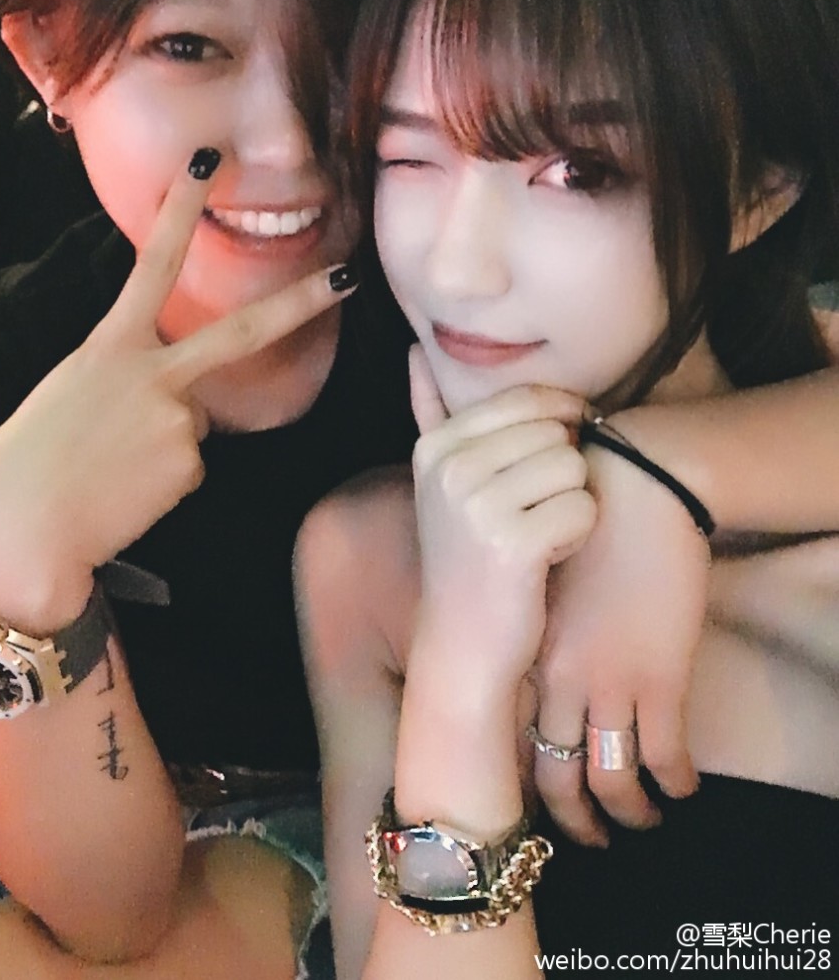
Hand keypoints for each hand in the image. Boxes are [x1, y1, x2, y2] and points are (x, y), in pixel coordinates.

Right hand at [0, 157, 355, 624]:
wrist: (16, 530)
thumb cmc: (28, 462)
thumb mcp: (70, 395)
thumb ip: (130, 380)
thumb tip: (184, 407)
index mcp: (108, 347)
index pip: (151, 264)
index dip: (180, 210)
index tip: (207, 163)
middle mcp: (153, 374)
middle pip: (242, 331)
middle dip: (302, 301)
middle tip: (349, 275)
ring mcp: (179, 419)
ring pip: (195, 423)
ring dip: (164, 442)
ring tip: (110, 469)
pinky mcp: (191, 466)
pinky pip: (189, 465)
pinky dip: (163, 479)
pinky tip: (126, 493)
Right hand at [408, 346, 595, 682]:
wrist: (463, 645)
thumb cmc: (467, 556)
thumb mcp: (440, 481)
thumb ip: (430, 413)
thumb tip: (414, 352)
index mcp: (436, 446)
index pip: (527, 400)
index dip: (557, 428)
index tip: (541, 473)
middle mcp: (450, 468)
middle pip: (556, 431)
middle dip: (559, 474)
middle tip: (529, 516)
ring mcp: (478, 505)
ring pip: (574, 467)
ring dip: (570, 505)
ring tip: (536, 535)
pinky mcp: (514, 543)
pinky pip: (583, 508)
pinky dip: (577, 536)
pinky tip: (545, 559)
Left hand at [533, 436, 708, 845]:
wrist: (636, 490)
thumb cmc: (587, 524)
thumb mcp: (542, 578)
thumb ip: (533, 625)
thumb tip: (532, 660)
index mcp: (527, 650)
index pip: (513, 737)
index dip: (522, 778)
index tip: (534, 798)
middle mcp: (559, 676)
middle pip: (554, 775)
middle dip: (571, 818)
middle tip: (586, 834)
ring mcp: (610, 681)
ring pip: (611, 779)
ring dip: (628, 814)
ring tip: (638, 821)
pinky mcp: (661, 678)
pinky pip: (665, 756)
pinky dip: (675, 782)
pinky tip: (682, 787)